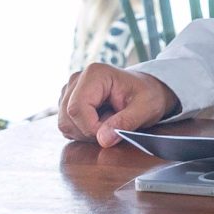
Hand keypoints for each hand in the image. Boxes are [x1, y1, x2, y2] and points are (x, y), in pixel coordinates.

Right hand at [56, 64, 178, 148]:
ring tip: (110, 124)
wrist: (147, 91)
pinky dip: (83, 132)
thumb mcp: (146, 108)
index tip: (112, 134)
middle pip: (67, 118)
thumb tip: (103, 139)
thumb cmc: (148, 95)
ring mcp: (69, 91)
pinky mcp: (67, 102)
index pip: (77, 109)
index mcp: (95, 74)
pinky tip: (100, 123)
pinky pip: (67, 126)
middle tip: (113, 130)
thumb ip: (125, 122)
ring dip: (86, 133)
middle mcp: (77, 80)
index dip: (91, 128)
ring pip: (65, 124)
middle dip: (89, 132)